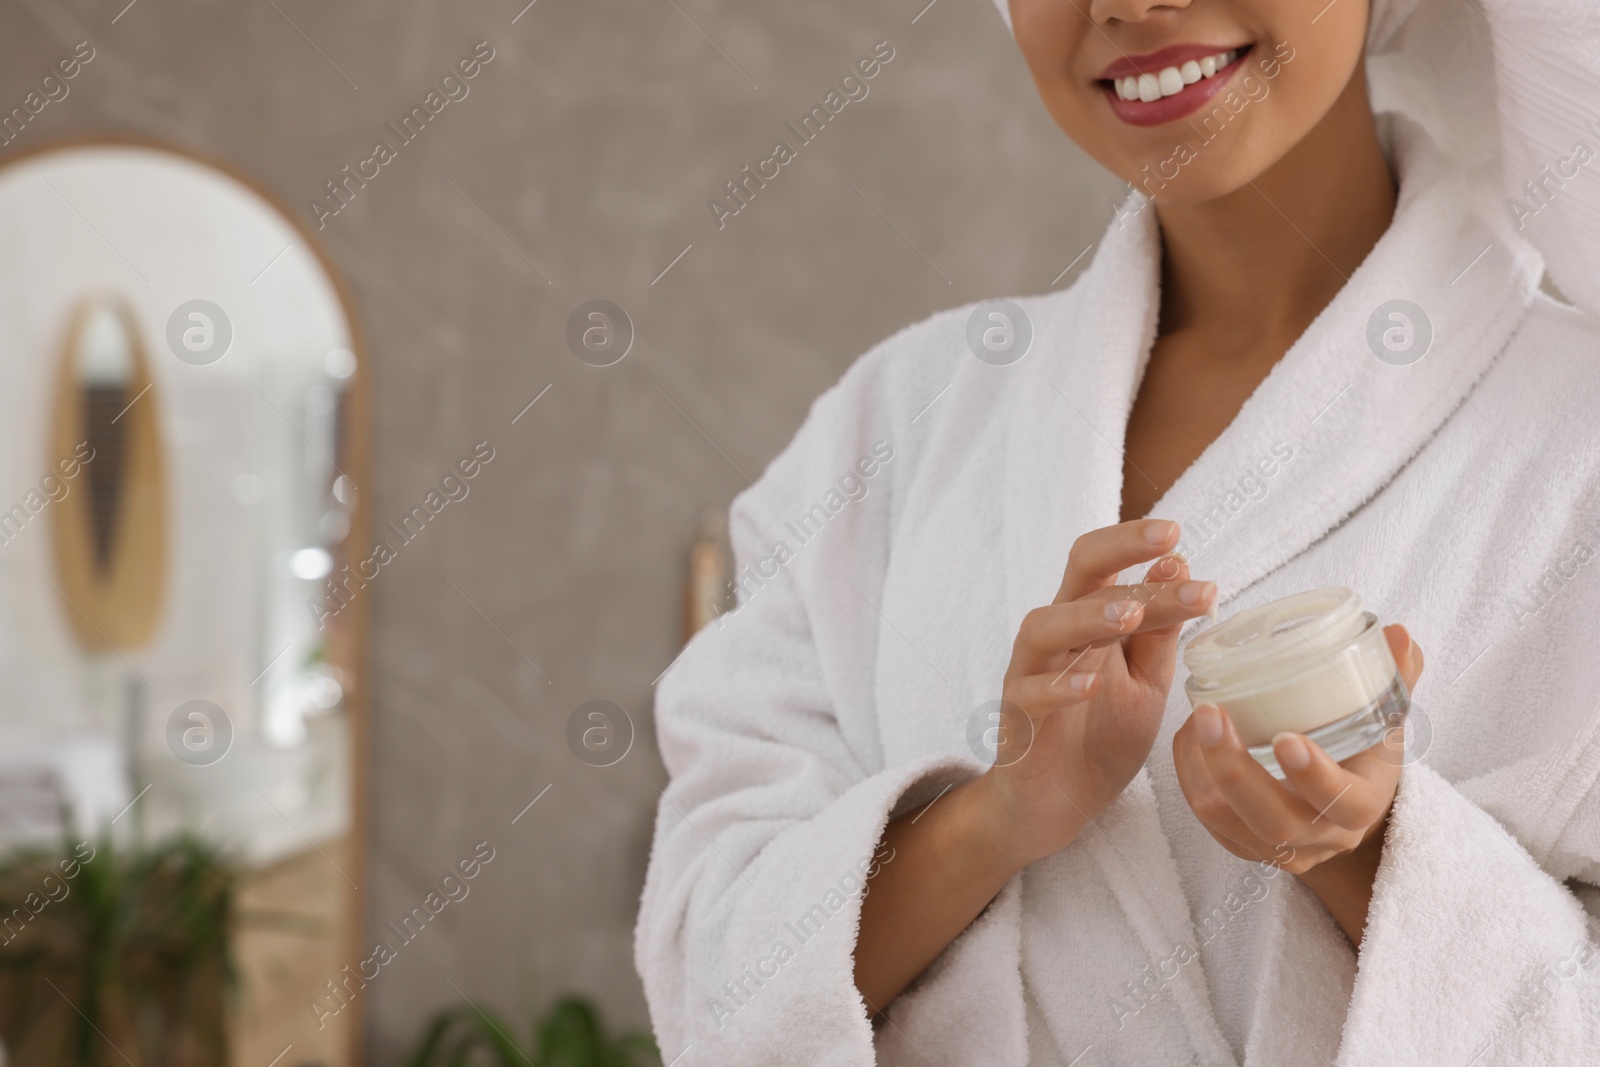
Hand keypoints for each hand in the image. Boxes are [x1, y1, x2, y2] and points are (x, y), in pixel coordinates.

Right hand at [976, 519, 1217, 869]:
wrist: (1057, 804)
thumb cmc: (1100, 734)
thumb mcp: (1145, 680)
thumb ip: (1159, 631)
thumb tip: (1179, 565)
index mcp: (1089, 620)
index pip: (1109, 565)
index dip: (1140, 547)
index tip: (1180, 539)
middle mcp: (1056, 636)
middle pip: (1077, 574)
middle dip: (1119, 551)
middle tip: (1165, 543)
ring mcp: (1030, 675)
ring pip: (1046, 628)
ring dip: (1088, 616)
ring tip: (1132, 614)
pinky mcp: (1017, 720)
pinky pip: (1031, 694)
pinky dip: (1060, 686)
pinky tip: (1091, 684)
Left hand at [1172, 624, 1424, 940]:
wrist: (1342, 804)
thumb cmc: (1364, 751)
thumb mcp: (1385, 716)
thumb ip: (1394, 675)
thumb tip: (1397, 634)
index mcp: (1361, 805)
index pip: (1341, 801)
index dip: (1314, 776)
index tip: (1285, 737)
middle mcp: (1320, 838)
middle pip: (1272, 819)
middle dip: (1233, 767)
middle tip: (1208, 712)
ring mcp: (1278, 849)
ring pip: (1226, 820)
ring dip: (1200, 766)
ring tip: (1196, 716)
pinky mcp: (1242, 846)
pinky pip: (1204, 819)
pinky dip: (1189, 775)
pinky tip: (1188, 738)